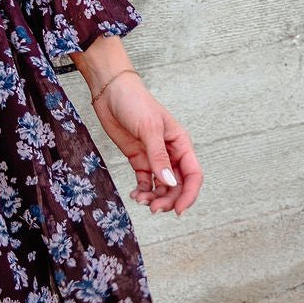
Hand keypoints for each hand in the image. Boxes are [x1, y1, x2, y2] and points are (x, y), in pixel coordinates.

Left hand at [89, 69, 202, 216]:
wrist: (110, 91)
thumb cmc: (135, 102)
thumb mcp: (149, 129)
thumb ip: (158, 157)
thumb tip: (170, 183)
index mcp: (181, 143)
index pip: (193, 175)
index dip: (189, 195)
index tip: (179, 211)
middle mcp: (171, 153)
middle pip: (177, 185)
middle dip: (168, 200)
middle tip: (154, 209)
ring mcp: (154, 156)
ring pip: (161, 186)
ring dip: (155, 197)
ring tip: (141, 201)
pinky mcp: (138, 157)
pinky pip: (145, 180)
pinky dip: (143, 191)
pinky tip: (135, 195)